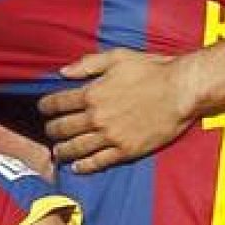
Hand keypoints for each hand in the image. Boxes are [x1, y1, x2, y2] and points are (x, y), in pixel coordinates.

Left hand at [40, 49, 192, 172]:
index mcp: (92, 93)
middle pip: (63, 128)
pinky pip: (99, 162)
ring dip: (62, 151)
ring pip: (76, 148)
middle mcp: (96, 117)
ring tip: (57, 153)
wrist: (181, 91)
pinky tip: (77, 167)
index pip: (57, 103)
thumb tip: (62, 72)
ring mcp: (110, 136)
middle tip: (49, 132)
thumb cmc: (152, 70)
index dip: (46, 107)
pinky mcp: (126, 151)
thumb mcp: (118, 57)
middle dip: (51, 130)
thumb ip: (88, 64)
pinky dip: (84, 166)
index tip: (43, 109)